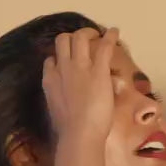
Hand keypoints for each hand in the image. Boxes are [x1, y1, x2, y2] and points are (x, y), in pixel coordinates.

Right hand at [43, 26, 118, 142]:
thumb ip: (62, 99)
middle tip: (83, 41)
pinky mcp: (98, 70)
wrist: (79, 134)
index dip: (58, 59)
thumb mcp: (58, 111)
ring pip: (79, 37)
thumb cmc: (69, 131)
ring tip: (96, 34)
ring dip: (88, 33)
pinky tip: (115, 32)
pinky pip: (104, 46)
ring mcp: (80, 66)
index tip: (65, 61)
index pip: (50, 61)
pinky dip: (110, 37)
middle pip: (62, 41)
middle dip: (72, 38)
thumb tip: (72, 98)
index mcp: (50, 81)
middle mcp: (62, 68)